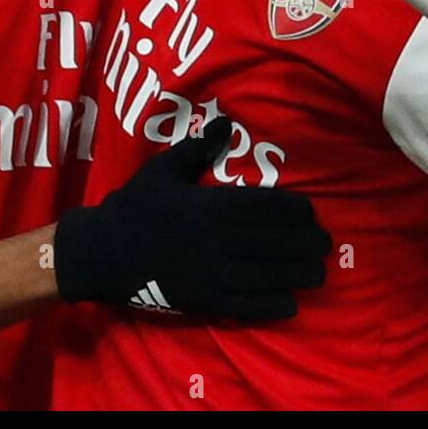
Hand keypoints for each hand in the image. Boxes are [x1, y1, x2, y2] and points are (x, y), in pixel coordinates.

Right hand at [54, 117, 329, 320]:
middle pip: (270, 242)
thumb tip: (225, 123)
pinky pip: (242, 305)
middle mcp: (213, 240)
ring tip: (317, 272)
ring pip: (263, 275)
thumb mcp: (163, 169)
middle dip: (303, 243)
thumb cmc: (134, 206)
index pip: (261, 207)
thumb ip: (197, 149)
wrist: (101, 252)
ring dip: (295, 274)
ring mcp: (207, 273)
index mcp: (206, 206)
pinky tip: (291, 303)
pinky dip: (270, 305)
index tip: (311, 212)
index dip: (291, 210)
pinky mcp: (200, 300)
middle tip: (326, 243)